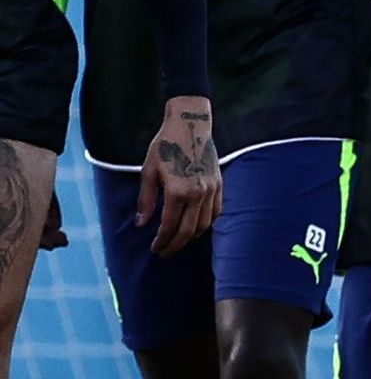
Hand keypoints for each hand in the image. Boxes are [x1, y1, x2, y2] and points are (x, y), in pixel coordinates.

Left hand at [140, 94, 219, 252]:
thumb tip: (141, 224)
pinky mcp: (219, 185)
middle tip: (165, 253)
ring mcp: (211, 190)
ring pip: (204, 224)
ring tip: (179, 242)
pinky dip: (206, 223)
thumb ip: (146, 200)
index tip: (154, 248)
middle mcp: (198, 193)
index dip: (161, 240)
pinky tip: (196, 226)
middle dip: (175, 245)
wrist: (190, 126)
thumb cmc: (165, 147)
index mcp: (178, 191)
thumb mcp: (148, 172)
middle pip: (189, 230)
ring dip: (191, 237)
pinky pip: (216, 212)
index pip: (170, 225)